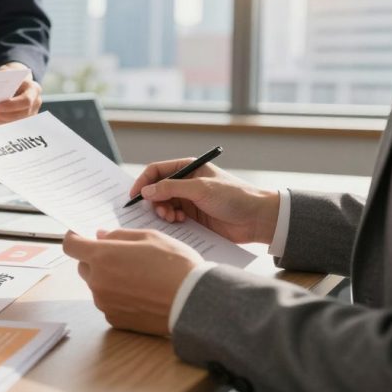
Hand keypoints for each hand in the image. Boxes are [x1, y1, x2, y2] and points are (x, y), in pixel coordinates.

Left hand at [0, 62, 41, 124]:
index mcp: (34, 89)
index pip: (26, 101)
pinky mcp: (20, 120)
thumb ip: (1, 79)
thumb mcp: (8, 72)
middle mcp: (35, 104)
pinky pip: (6, 123)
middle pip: (17, 115)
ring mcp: (28, 114)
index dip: (12, 105)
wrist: (18, 80)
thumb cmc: (12, 74)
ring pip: (10, 122)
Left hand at [63, 229, 202, 335]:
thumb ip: (119, 235)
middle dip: (96, 260)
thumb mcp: (149, 237)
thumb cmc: (175, 265)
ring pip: (98, 286)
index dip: (74, 239)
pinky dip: (118, 298)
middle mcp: (98, 281)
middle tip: (122, 257)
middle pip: (84, 267)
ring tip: (138, 277)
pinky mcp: (115, 320)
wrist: (194, 301)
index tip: (81, 237)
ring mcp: (105, 303)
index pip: (70, 246)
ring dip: (108, 279)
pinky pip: (109, 304)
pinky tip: (141, 294)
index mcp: (103, 256)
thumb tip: (101, 236)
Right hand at [129, 159, 279, 244]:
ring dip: (163, 212)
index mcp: (189, 168)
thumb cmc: (233, 196)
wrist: (257, 219)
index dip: (143, 181)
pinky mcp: (194, 216)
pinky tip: (181, 223)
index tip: (134, 196)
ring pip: (164, 205)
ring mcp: (190, 200)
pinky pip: (174, 218)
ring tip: (172, 218)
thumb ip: (171, 188)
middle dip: (154, 201)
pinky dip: (172, 221)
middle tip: (160, 212)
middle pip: (157, 189)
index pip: (157, 170)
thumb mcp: (200, 189)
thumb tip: (145, 190)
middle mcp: (187, 182)